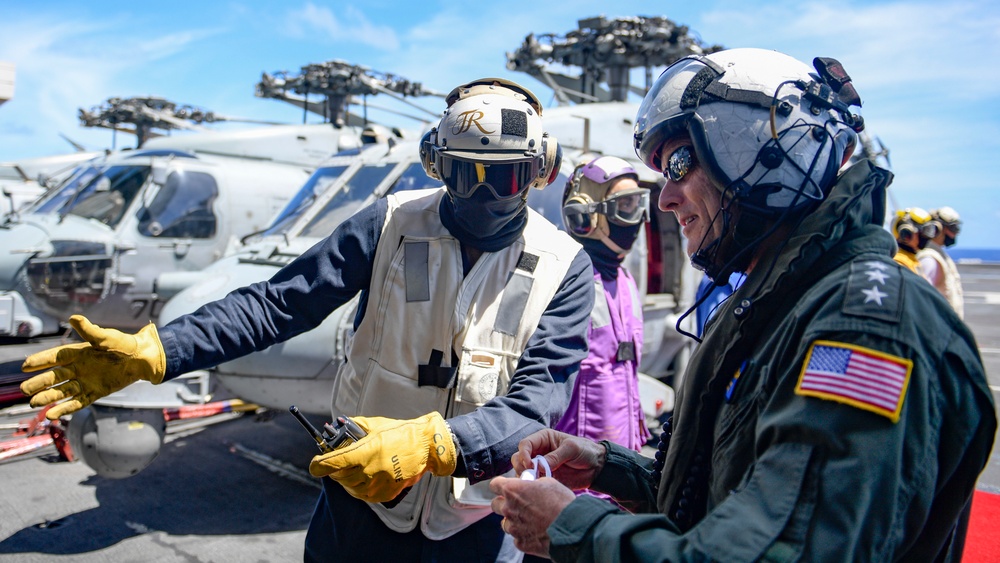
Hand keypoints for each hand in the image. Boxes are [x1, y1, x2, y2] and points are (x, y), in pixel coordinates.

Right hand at [21, 315, 165, 419]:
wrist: (143, 358)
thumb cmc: (125, 344)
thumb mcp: (106, 337)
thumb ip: (89, 330)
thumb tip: (73, 318)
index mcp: (79, 352)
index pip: (55, 357)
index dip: (40, 361)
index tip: (25, 366)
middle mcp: (79, 368)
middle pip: (54, 376)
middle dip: (39, 382)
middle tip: (24, 389)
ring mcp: (86, 381)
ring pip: (62, 391)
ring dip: (48, 397)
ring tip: (33, 403)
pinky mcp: (95, 392)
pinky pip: (77, 402)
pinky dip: (65, 408)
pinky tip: (52, 415)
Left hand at [310, 412, 456, 502]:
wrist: (425, 446)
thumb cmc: (400, 432)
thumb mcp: (376, 425)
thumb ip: (356, 426)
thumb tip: (338, 425)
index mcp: (365, 451)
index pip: (333, 463)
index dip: (319, 466)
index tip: (315, 465)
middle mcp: (370, 470)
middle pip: (339, 477)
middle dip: (334, 471)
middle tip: (336, 464)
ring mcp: (379, 484)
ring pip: (350, 489)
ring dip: (346, 481)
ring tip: (350, 471)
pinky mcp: (386, 493)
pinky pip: (364, 496)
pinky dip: (359, 490)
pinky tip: (362, 481)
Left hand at [490, 476, 575, 557]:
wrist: (572, 527)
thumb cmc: (561, 502)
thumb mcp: (548, 483)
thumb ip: (533, 483)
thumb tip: (530, 485)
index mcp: (513, 490)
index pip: (494, 484)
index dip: (500, 485)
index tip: (507, 487)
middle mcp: (508, 509)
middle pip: (495, 504)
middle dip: (504, 503)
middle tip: (519, 504)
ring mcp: (513, 528)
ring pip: (506, 523)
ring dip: (515, 520)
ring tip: (531, 520)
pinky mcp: (520, 543)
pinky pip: (517, 537)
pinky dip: (524, 534)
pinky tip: (537, 531)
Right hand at [511, 428, 606, 490]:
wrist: (597, 467)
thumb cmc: (585, 451)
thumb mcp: (571, 449)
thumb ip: (554, 457)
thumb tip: (538, 467)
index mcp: (543, 439)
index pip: (525, 444)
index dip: (524, 454)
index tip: (530, 464)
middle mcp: (539, 452)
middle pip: (519, 458)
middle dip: (521, 466)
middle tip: (531, 475)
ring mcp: (541, 466)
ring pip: (523, 471)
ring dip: (526, 477)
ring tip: (536, 482)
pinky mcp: (545, 478)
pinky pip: (533, 482)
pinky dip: (533, 486)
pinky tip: (540, 488)